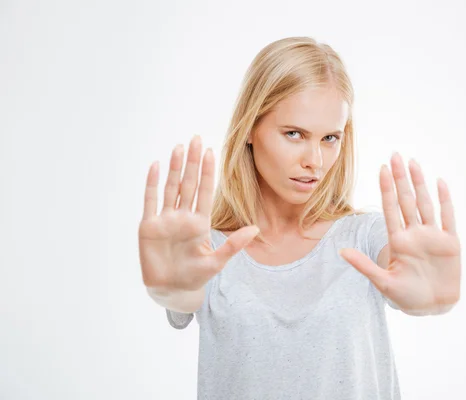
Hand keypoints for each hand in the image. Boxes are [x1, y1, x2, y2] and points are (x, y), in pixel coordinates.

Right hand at [138, 135, 259, 292]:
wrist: (172, 290)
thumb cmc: (196, 276)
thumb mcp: (217, 261)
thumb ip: (233, 245)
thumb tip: (255, 228)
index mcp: (200, 222)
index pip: (205, 191)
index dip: (208, 172)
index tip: (211, 152)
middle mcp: (183, 216)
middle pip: (189, 184)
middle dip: (193, 162)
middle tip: (195, 139)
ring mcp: (165, 219)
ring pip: (171, 188)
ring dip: (174, 168)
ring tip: (179, 148)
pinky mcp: (149, 226)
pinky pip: (150, 201)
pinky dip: (152, 184)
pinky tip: (155, 166)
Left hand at [339, 152, 461, 314]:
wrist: (433, 307)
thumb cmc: (406, 296)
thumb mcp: (383, 282)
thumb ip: (364, 265)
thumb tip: (341, 251)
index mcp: (398, 241)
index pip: (390, 209)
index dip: (386, 189)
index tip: (382, 169)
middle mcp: (414, 234)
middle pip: (406, 200)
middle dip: (400, 178)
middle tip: (395, 155)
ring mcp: (432, 236)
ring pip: (425, 203)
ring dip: (419, 183)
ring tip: (413, 162)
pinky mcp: (450, 243)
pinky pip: (447, 217)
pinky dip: (444, 200)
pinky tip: (439, 182)